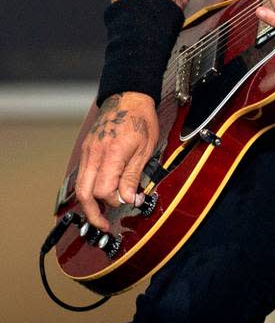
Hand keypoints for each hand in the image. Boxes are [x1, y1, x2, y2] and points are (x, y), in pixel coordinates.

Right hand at [74, 92, 158, 229]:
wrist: (129, 97)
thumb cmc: (141, 119)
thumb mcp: (146, 148)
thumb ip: (134, 175)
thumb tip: (129, 199)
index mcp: (113, 153)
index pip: (104, 190)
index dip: (115, 202)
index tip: (128, 202)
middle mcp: (95, 154)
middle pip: (84, 193)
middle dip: (92, 213)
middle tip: (103, 225)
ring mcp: (87, 151)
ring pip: (79, 186)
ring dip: (88, 203)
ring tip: (100, 215)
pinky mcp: (86, 150)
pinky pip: (82, 174)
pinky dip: (88, 188)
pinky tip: (99, 194)